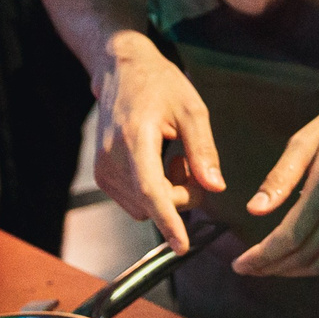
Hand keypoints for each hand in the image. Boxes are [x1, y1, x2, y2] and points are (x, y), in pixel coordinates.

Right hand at [94, 33, 223, 252]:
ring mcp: (103, 170)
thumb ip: (204, 150)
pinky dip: (154, 192)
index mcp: (135, 138)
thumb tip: (216, 188)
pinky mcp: (102, 176)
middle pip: (154, 204)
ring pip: (145, 208)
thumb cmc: (160, 84)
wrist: (121, 71)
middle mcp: (112, 158)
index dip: (167, 220)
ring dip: (168, 194)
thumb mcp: (192, 109)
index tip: (181, 246)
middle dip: (182, 194)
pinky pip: (136, 202)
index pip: (151, 190)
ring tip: (173, 157)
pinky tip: (158, 163)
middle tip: (190, 161)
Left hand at [234, 94, 318, 276]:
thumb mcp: (305, 140)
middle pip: (304, 256)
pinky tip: (301, 263)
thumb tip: (254, 210)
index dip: (262, 256)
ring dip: (293, 272)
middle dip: (271, 268)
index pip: (290, 237)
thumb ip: (279, 178)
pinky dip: (318, 267)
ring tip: (269, 269)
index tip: (240, 264)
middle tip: (247, 269)